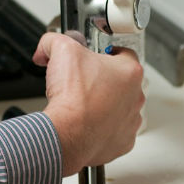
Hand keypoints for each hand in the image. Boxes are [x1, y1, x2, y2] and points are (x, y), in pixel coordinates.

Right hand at [32, 32, 143, 176]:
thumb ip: (54, 41)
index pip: (124, 53)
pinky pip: (115, 131)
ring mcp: (131, 121)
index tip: (95, 57)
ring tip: (83, 104)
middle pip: (122, 82)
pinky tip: (86, 123)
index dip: (106, 53)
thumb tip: (47, 46)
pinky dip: (102, 128)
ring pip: (120, 107)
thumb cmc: (72, 97)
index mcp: (129, 72)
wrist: (67, 134)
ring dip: (105, 105)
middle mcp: (135, 96)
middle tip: (83, 81)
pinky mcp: (123, 142)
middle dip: (103, 80)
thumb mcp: (60, 50)